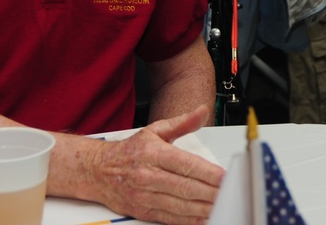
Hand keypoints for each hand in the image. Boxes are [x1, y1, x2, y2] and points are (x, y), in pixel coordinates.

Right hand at [86, 106, 224, 224]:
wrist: (96, 170)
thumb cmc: (130, 151)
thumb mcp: (155, 131)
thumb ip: (182, 122)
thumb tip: (202, 111)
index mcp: (154, 153)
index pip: (186, 165)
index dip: (208, 173)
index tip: (224, 177)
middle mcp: (148, 175)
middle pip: (185, 187)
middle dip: (210, 192)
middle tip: (229, 194)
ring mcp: (144, 195)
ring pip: (179, 205)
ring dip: (202, 208)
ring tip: (221, 207)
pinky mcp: (142, 210)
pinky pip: (169, 218)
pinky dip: (188, 220)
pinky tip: (202, 218)